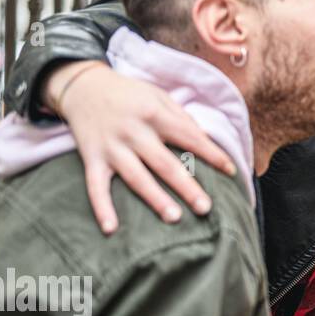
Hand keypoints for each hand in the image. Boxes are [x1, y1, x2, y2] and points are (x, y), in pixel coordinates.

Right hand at [45, 62, 236, 233]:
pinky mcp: (91, 158)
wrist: (82, 86)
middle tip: (206, 207)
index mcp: (155, 114)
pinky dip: (101, 208)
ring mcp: (112, 147)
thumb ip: (181, 116)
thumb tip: (204, 137)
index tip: (232, 171)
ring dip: (155, 199)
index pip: (190, 137)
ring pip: (136, 177)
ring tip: (175, 218)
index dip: (212, 154)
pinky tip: (111, 229)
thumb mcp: (157, 95)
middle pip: (165, 163)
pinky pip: (95, 186)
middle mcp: (134, 132)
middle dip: (186, 186)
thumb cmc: (129, 93)